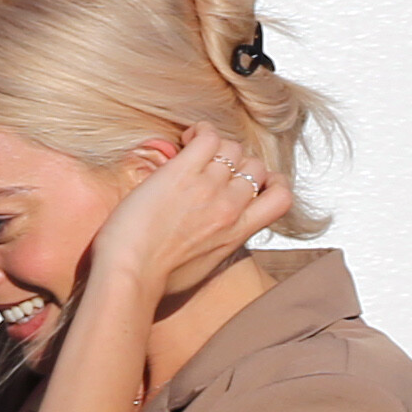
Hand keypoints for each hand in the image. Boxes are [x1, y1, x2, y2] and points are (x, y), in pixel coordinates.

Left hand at [84, 125, 294, 303]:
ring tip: (194, 155)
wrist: (130, 275)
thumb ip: (219, 243)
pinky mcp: (182, 173)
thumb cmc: (156, 279)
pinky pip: (207, 136)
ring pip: (234, 148)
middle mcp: (230, 208)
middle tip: (213, 169)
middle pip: (256, 166)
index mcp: (237, 234)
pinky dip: (200, 132)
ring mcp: (208, 188)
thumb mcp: (203, 267)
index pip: (282, 198)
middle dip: (238, 165)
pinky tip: (185, 141)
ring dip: (217, 148)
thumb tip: (215, 234)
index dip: (272, 183)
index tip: (253, 185)